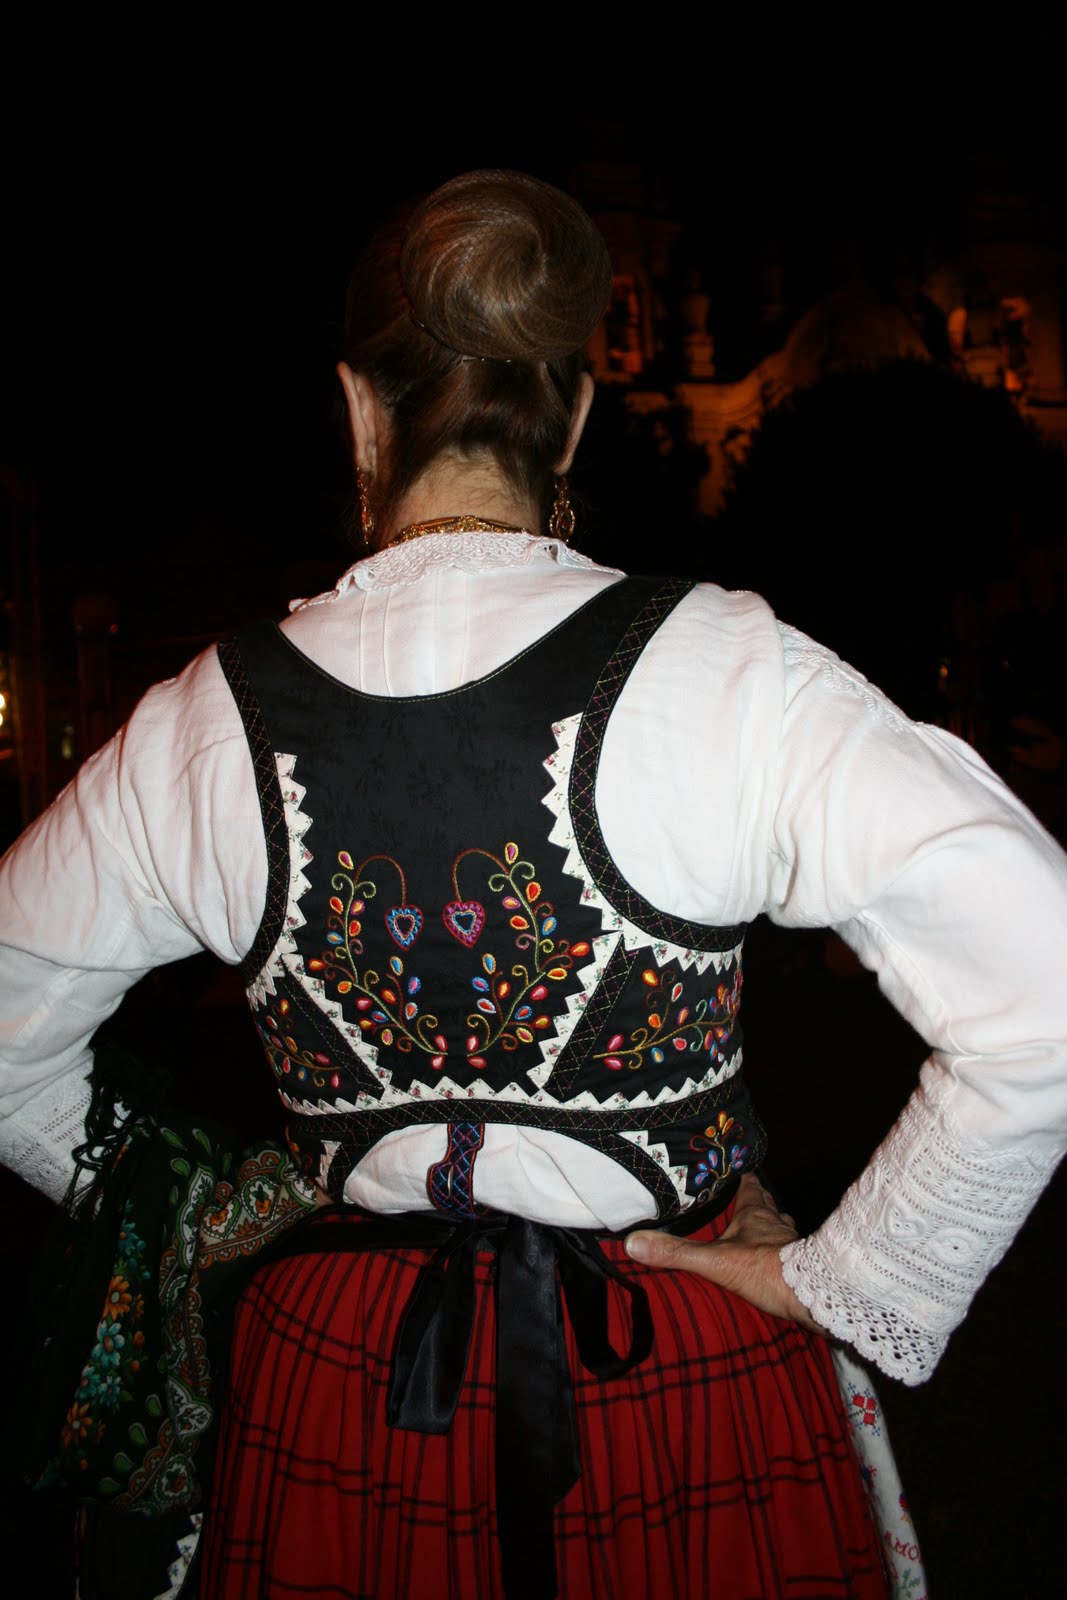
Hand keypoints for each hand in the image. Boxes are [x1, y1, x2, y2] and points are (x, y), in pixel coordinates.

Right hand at [624, 1173, 824, 1335]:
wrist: (810, 1296)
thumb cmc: (765, 1269)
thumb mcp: (714, 1261)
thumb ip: (676, 1253)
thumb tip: (634, 1243)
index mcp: (755, 1213)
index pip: (749, 1185)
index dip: (742, 1177)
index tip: (733, 1170)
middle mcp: (776, 1222)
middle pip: (765, 1204)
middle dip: (754, 1201)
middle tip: (741, 1199)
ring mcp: (791, 1242)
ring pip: (779, 1226)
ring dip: (768, 1226)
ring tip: (754, 1230)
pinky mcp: (803, 1263)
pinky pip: (789, 1249)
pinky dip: (779, 1249)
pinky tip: (772, 1260)